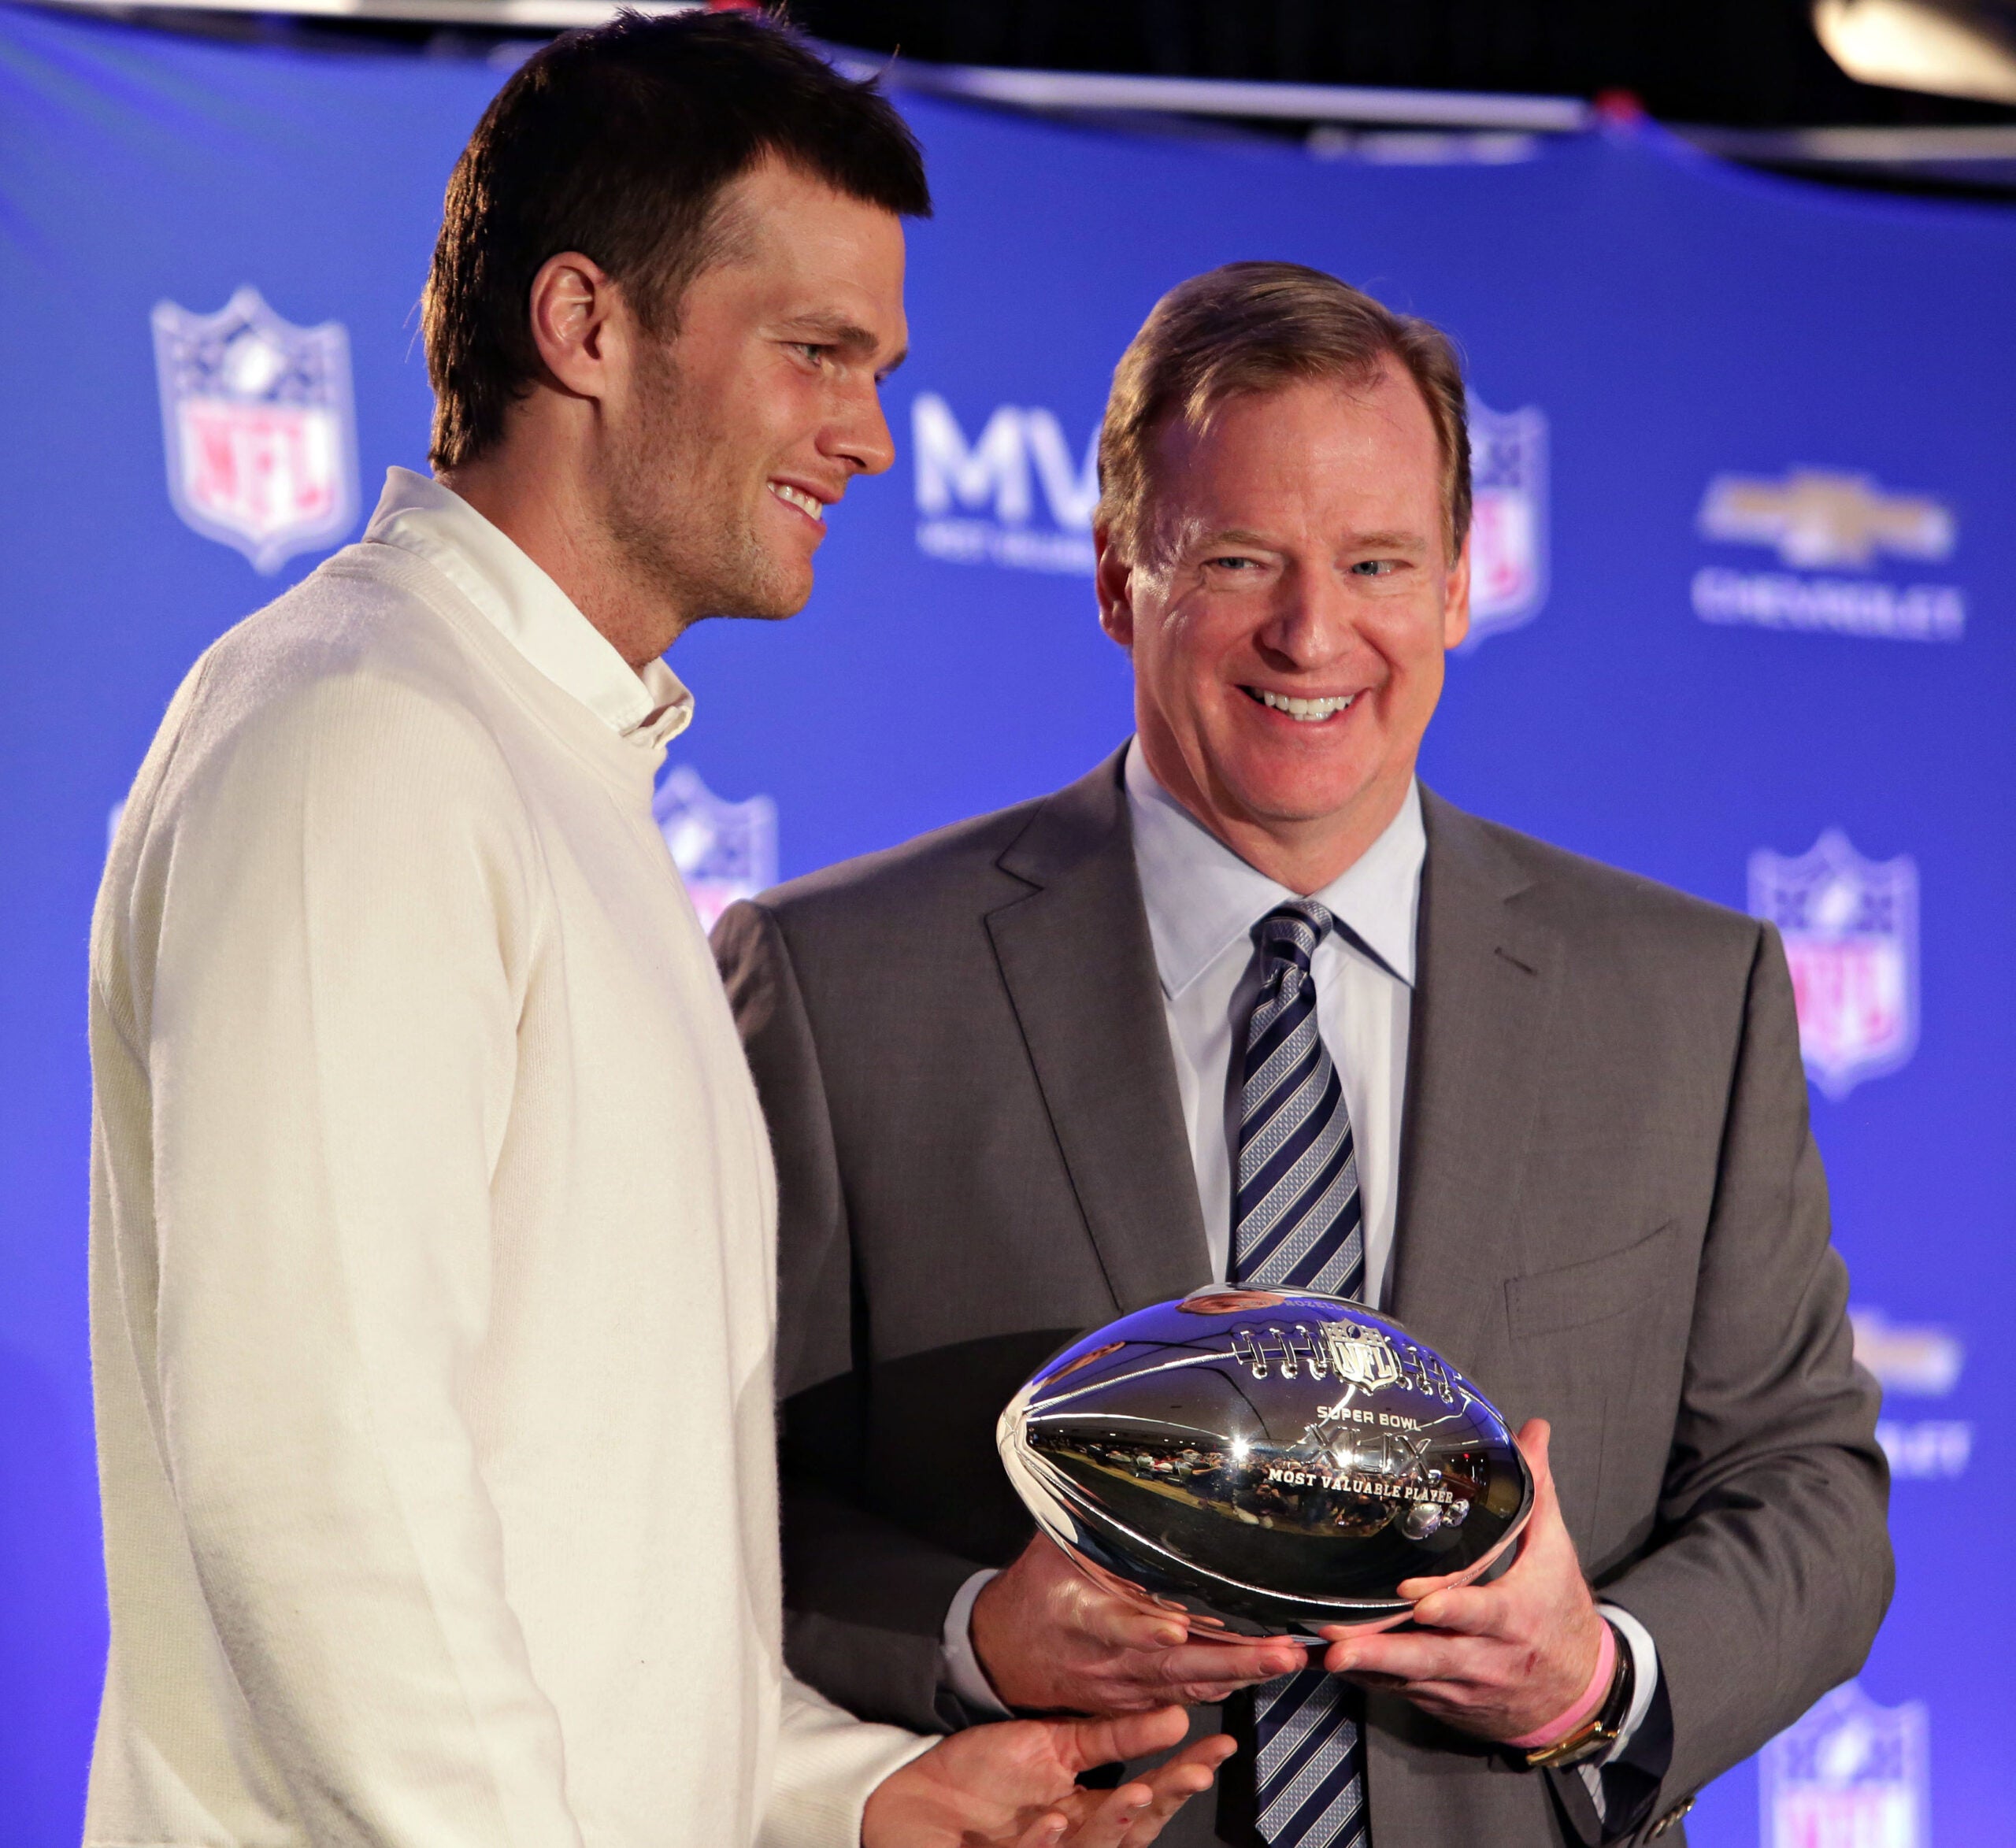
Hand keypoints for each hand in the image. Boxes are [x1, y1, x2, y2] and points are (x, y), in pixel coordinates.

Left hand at [861, 1706, 1234, 1847]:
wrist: (913, 1797)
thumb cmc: (979, 1777)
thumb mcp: (1054, 1744)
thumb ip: (1111, 1737)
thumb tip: (1169, 1715)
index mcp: (1088, 1810)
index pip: (1149, 1800)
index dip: (1183, 1776)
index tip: (1217, 1749)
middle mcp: (1073, 1838)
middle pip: (1132, 1829)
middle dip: (1165, 1802)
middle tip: (1194, 1772)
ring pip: (1093, 1847)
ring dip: (1118, 1822)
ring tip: (1140, 1790)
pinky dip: (1048, 1841)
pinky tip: (1059, 1816)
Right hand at [972, 1533, 1303, 1712]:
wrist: (1002, 1655)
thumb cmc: (1032, 1596)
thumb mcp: (1051, 1550)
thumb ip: (1090, 1525)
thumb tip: (1121, 1480)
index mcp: (1078, 1615)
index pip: (1113, 1624)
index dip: (1144, 1629)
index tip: (1175, 1627)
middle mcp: (1105, 1660)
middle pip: (1172, 1665)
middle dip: (1231, 1660)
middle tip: (1278, 1649)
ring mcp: (1123, 1688)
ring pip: (1188, 1685)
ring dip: (1241, 1675)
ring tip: (1286, 1657)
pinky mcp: (1136, 1703)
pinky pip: (1186, 1696)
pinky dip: (1224, 1686)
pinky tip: (1261, 1672)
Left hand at [1318, 1420, 1606, 1742]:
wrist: (1576, 1698)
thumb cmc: (1559, 1614)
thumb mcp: (1555, 1555)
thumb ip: (1536, 1493)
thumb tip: (1534, 1429)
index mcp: (1515, 1616)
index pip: (1482, 1612)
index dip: (1451, 1606)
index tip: (1417, 1598)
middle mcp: (1484, 1656)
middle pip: (1432, 1656)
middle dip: (1385, 1652)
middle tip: (1340, 1644)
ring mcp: (1459, 1682)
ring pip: (1408, 1678)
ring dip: (1365, 1667)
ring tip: (1324, 1654)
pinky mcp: (1439, 1698)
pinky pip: (1397, 1692)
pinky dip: (1364, 1680)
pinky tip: (1321, 1664)